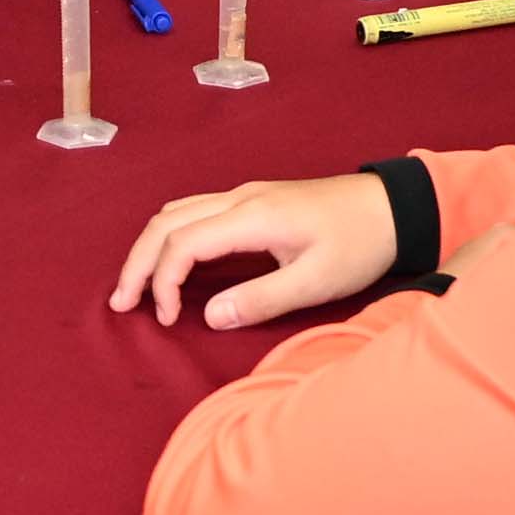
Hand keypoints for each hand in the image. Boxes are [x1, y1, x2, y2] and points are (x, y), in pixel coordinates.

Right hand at [112, 174, 401, 330]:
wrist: (392, 208)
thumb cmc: (360, 244)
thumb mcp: (315, 280)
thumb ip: (261, 300)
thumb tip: (209, 316)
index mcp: (252, 216)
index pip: (183, 243)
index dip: (163, 281)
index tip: (166, 319)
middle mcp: (240, 198)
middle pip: (166, 222)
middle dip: (137, 262)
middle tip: (122, 303)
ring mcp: (245, 195)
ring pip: (176, 213)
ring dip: (150, 247)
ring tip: (136, 286)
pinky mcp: (253, 202)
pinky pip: (195, 212)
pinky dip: (171, 237)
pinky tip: (171, 263)